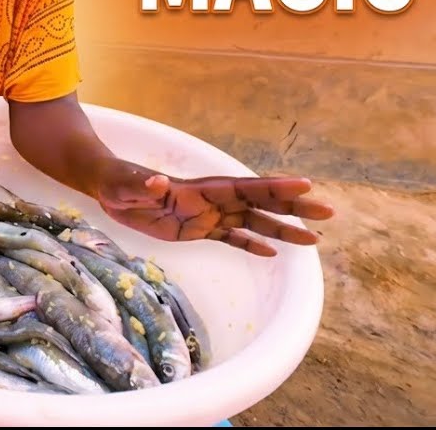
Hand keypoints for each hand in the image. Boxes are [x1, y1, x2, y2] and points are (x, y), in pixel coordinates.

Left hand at [91, 157, 334, 256]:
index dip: (273, 188)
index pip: (242, 188)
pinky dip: (251, 245)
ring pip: (252, 223)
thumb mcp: (125, 184)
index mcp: (199, 189)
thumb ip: (142, 184)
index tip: (305, 186)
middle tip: (327, 213)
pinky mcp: (196, 230)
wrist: (108, 187)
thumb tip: (157, 182)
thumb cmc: (116, 181)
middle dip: (292, 208)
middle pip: (259, 204)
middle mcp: (210, 201)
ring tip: (314, 240)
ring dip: (281, 230)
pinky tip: (272, 254)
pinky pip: (231, 238)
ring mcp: (206, 216)